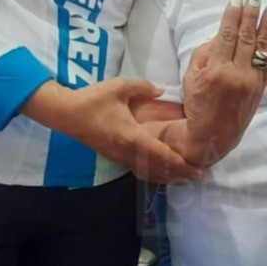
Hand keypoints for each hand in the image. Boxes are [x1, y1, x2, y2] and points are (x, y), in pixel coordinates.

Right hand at [27, 79, 204, 183]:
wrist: (66, 113)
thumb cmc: (93, 99)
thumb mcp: (119, 87)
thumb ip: (144, 87)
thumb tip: (162, 90)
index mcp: (132, 136)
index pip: (162, 156)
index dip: (182, 165)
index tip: (198, 169)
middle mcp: (127, 152)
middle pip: (159, 169)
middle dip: (180, 175)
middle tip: (200, 176)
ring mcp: (120, 157)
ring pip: (148, 173)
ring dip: (168, 177)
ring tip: (185, 178)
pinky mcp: (114, 156)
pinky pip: (138, 170)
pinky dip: (154, 174)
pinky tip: (161, 172)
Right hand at [181, 0, 266, 164]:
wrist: (214, 135)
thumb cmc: (197, 104)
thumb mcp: (191, 76)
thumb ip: (206, 52)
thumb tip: (223, 33)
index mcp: (216, 70)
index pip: (228, 33)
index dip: (234, 10)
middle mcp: (237, 73)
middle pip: (247, 34)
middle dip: (253, 8)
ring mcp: (252, 80)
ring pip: (262, 44)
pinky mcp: (262, 86)